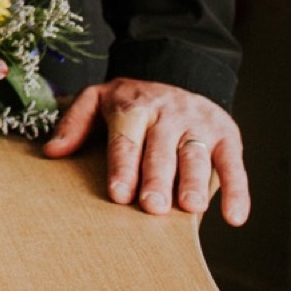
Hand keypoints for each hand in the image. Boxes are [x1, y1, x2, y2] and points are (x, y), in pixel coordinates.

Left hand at [41, 78, 249, 225]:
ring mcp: (199, 124)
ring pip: (197, 156)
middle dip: (157, 178)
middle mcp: (168, 114)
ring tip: (190, 208)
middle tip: (152, 206)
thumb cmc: (130, 100)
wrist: (178, 71)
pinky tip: (234, 218)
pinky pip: (234, 165)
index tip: (119, 194)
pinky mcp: (227, 135)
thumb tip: (52, 152)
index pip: (126, 139)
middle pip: (162, 150)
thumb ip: (74, 123)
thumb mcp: (96, 98)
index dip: (123, 167)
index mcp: (133, 106)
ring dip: (195, 183)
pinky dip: (238, 192)